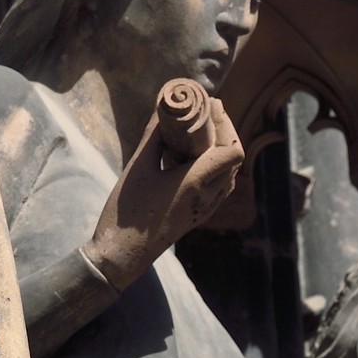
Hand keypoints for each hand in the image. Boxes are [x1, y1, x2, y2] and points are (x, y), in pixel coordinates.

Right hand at [85, 91, 243, 288]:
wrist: (123, 254)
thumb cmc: (127, 211)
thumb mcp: (137, 168)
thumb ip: (153, 138)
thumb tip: (163, 111)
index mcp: (196, 182)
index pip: (232, 151)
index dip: (226, 123)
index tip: (210, 103)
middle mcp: (208, 196)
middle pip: (234, 158)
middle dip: (226, 129)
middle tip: (210, 108)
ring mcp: (206, 208)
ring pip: (230, 173)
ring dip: (223, 147)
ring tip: (206, 128)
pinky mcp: (199, 215)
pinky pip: (221, 186)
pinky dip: (216, 165)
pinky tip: (197, 157)